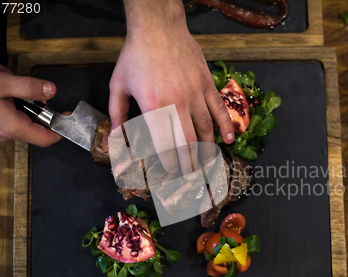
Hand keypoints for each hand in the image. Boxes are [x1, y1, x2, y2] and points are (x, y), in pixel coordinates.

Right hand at [0, 62, 60, 146]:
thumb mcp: (2, 82)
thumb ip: (29, 87)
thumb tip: (51, 90)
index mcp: (11, 127)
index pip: (45, 139)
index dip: (59, 130)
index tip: (67, 117)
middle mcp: (5, 132)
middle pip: (33, 122)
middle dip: (32, 100)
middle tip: (17, 82)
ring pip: (20, 112)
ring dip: (16, 94)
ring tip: (1, 78)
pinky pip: (7, 110)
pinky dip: (5, 95)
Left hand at [109, 0, 233, 176]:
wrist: (158, 27)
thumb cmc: (136, 56)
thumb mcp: (118, 85)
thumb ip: (118, 114)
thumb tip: (118, 138)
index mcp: (153, 107)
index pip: (165, 145)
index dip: (170, 164)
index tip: (172, 174)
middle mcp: (177, 104)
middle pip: (188, 143)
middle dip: (190, 165)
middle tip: (191, 178)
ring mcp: (196, 94)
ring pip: (206, 130)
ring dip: (207, 150)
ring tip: (207, 164)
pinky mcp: (207, 84)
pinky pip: (220, 109)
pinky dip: (226, 126)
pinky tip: (230, 140)